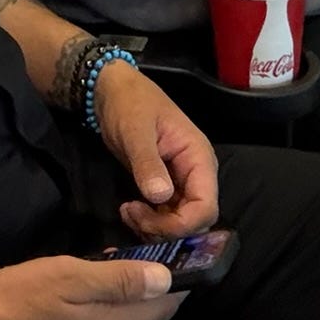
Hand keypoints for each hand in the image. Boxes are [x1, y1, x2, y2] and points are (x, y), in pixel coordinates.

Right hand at [0, 256, 182, 319]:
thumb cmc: (19, 298)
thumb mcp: (69, 276)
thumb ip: (119, 280)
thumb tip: (166, 278)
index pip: (164, 305)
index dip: (179, 279)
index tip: (184, 253)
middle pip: (147, 316)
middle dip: (157, 286)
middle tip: (153, 250)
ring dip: (131, 296)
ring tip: (124, 261)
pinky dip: (109, 308)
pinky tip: (93, 288)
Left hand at [92, 63, 218, 239]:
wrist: (113, 91)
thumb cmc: (129, 103)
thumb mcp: (135, 130)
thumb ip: (148, 163)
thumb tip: (160, 196)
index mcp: (198, 158)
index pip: (206, 207)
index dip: (181, 224)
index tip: (146, 220)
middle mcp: (196, 174)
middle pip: (195, 220)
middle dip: (166, 228)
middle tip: (132, 215)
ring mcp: (181, 182)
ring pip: (181, 222)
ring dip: (156, 228)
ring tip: (128, 212)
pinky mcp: (165, 187)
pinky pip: (167, 216)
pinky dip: (151, 222)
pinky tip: (131, 212)